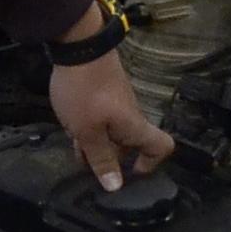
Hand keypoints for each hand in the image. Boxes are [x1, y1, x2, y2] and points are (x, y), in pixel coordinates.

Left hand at [49, 12, 173, 190]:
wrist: (78, 44)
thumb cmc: (85, 92)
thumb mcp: (87, 131)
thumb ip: (100, 159)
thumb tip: (116, 187)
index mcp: (134, 126)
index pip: (161, 147)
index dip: (151, 164)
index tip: (131, 174)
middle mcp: (131, 115)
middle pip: (131, 144)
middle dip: (111, 158)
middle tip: (89, 167)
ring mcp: (117, 102)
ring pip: (113, 132)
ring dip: (96, 143)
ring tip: (75, 147)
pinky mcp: (104, 92)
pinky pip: (102, 119)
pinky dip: (89, 128)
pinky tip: (70, 127)